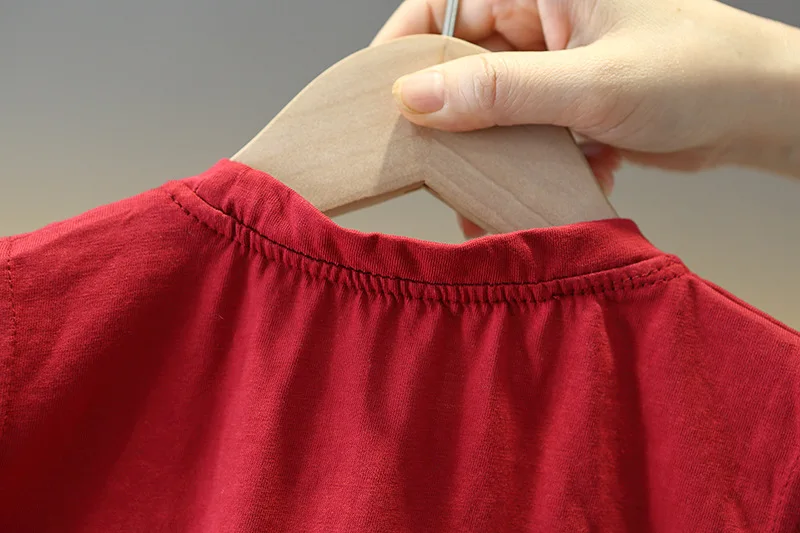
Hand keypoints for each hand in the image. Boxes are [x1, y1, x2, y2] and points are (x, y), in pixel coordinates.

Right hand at [372, 0, 799, 237]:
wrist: (758, 112)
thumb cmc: (698, 72)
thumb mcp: (592, 83)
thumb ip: (501, 91)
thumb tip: (415, 98)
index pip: (444, 8)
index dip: (404, 52)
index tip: (383, 103)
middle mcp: (540, 19)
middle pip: (462, 66)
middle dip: (454, 122)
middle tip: (439, 166)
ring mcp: (553, 63)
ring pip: (492, 108)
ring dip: (496, 154)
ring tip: (501, 191)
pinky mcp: (566, 102)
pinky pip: (525, 133)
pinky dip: (534, 164)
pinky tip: (568, 177)